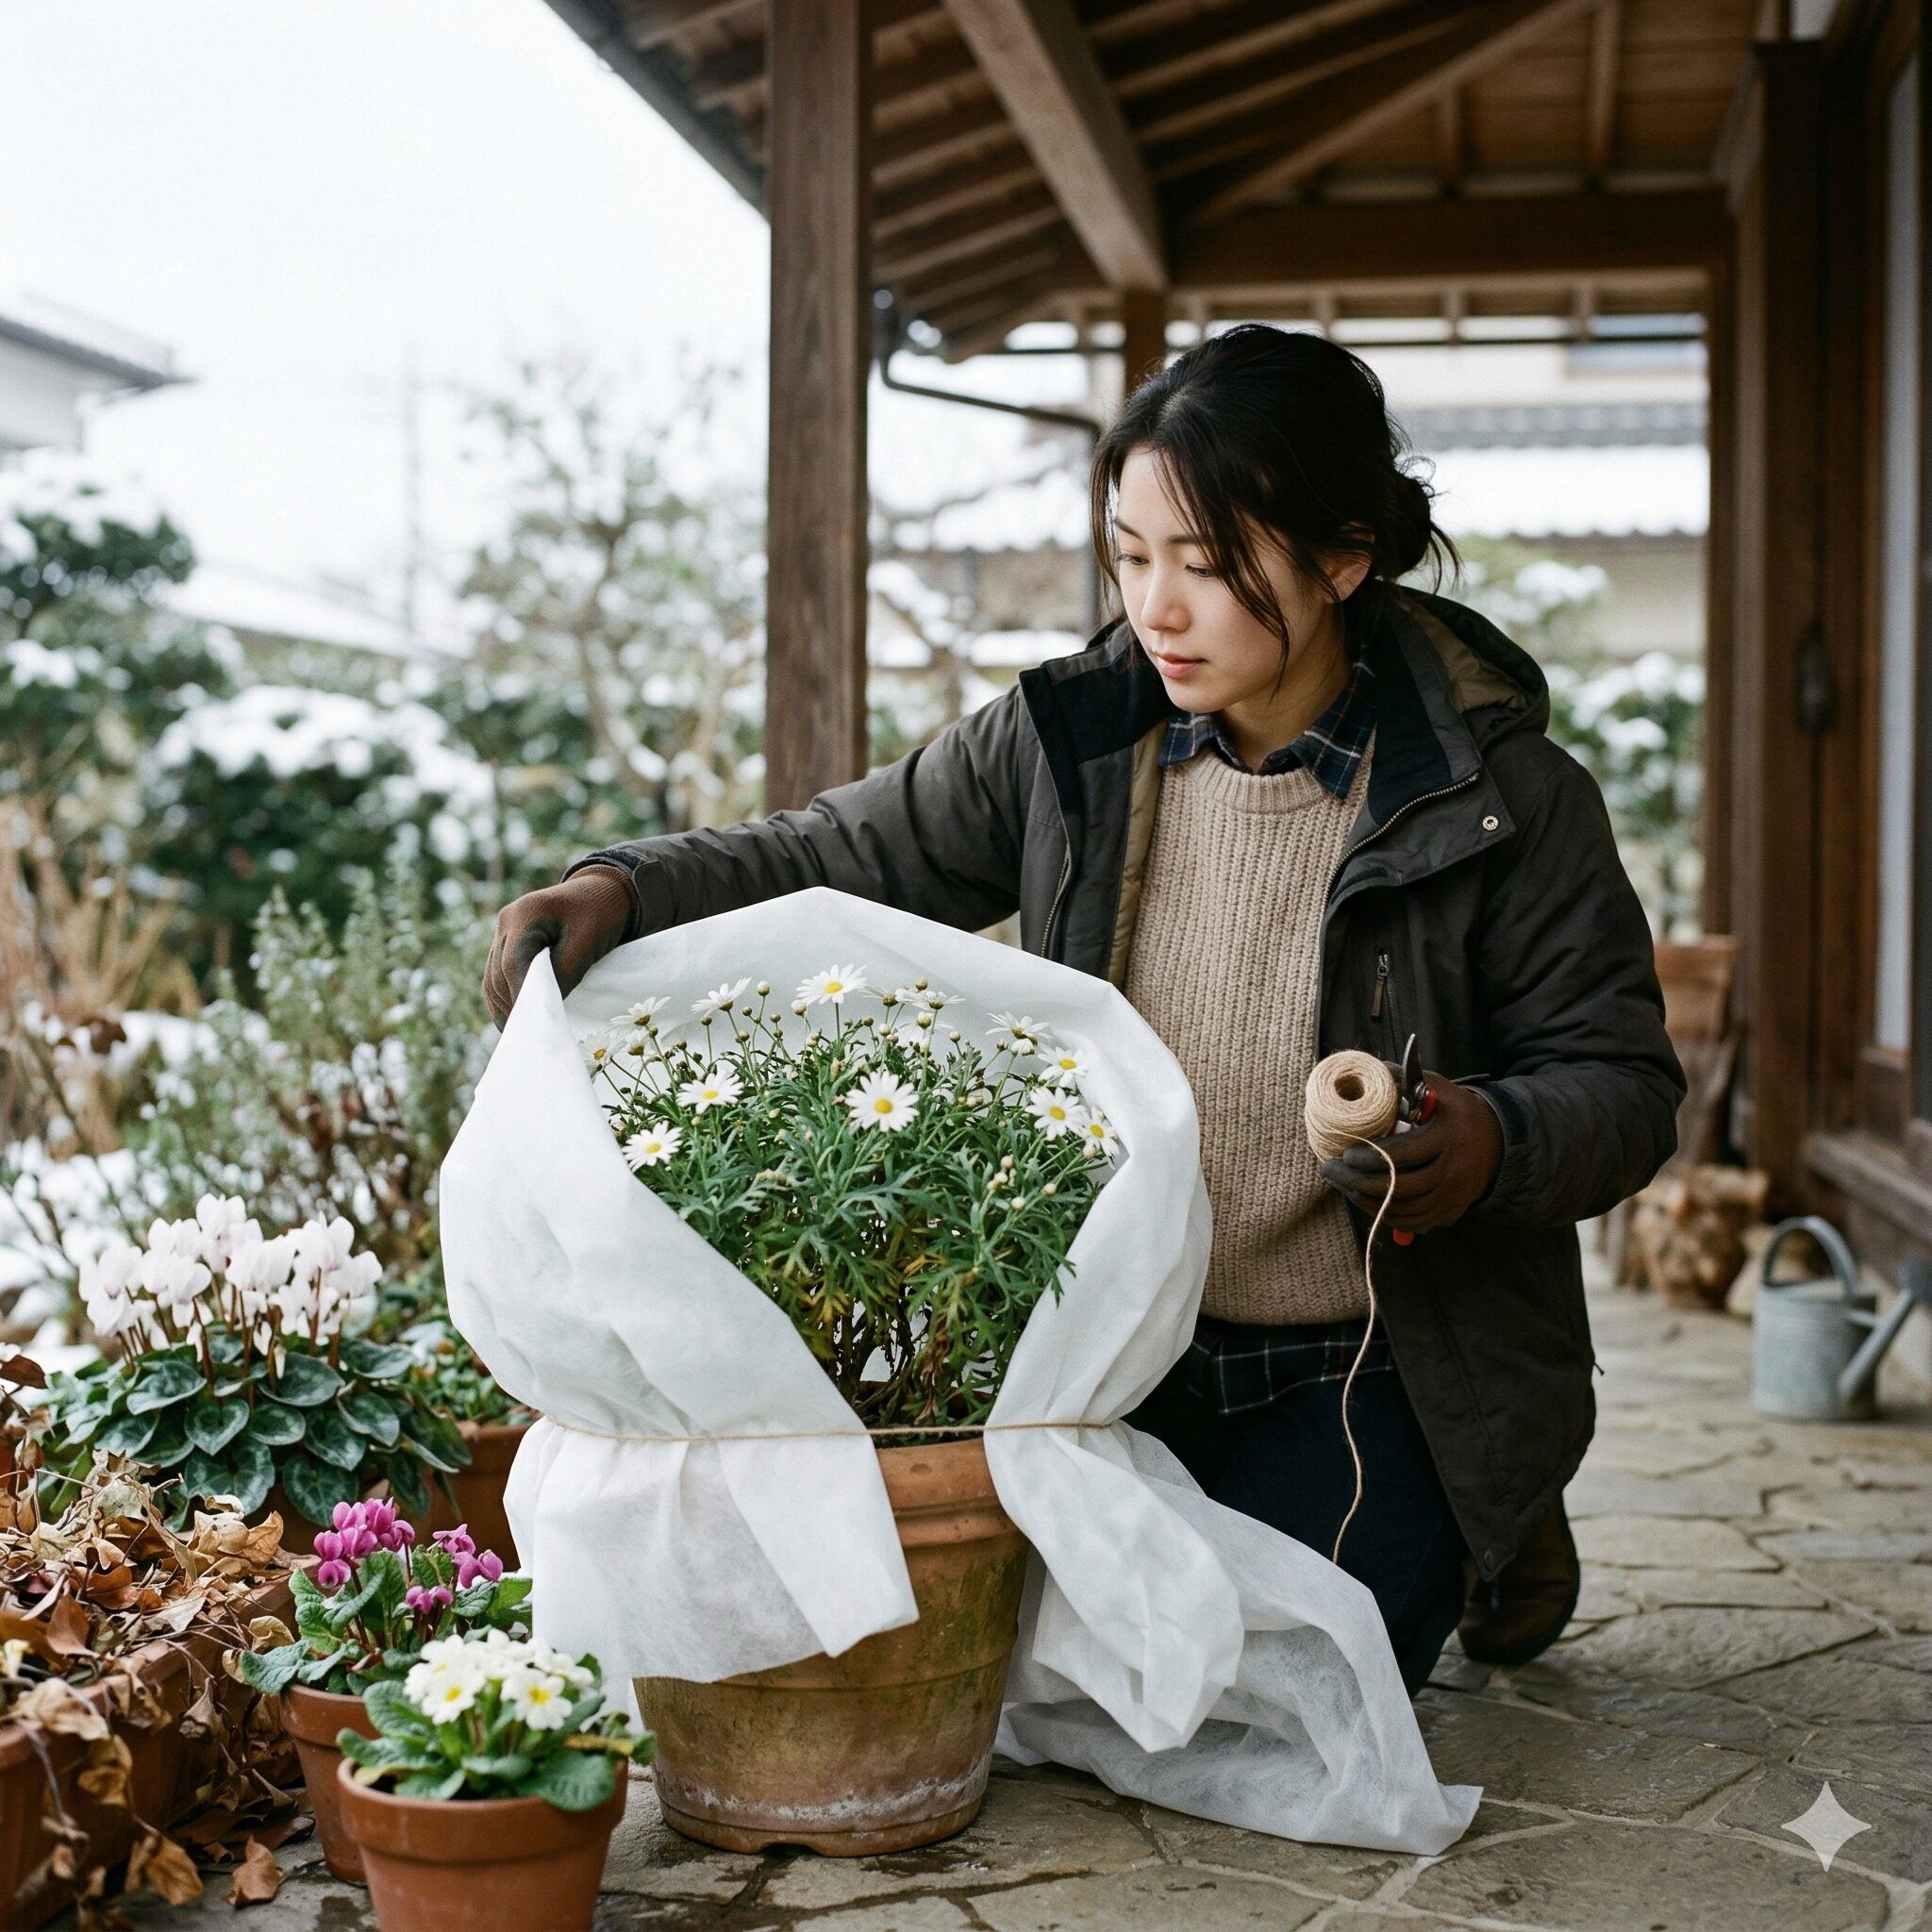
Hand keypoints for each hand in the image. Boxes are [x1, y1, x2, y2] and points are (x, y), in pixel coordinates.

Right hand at [483, 867, 635, 1025]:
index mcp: (525, 914)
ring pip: (493, 974)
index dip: (520, 997)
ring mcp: (504, 928)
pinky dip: (504, 992)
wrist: (603, 891)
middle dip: (509, 1004)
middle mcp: (507, 920)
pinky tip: (513, 1012)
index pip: (514, 965)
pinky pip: (498, 970)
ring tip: (517, 1029)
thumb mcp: (587, 943)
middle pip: (498, 972)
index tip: (529, 1024)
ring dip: (502, 1002)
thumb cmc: (601, 915)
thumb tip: (542, 1006)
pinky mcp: (508, 938)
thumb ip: (564, 972)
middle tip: (523, 1034)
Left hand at [1318, 1073, 1502, 1233]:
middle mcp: (1453, 1172)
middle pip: (1400, 1187)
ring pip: (1404, 1209)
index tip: (1346, 1154)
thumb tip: (1377, 1071)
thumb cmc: (1458, 1112)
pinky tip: (1365, 1200)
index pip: (1404, 1153)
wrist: (1497, 1142)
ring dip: (1367, 1201)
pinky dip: (1385, 1215)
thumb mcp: (1440, 1089)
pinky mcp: (1450, 1212)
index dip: (1370, 1157)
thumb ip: (1408, 1078)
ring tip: (1343, 1186)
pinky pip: (1412, 1222)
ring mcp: (1453, 1197)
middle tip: (1332, 1172)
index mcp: (1448, 1139)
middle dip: (1359, 1183)